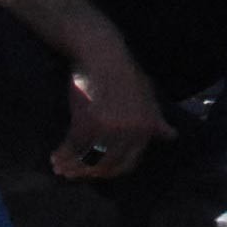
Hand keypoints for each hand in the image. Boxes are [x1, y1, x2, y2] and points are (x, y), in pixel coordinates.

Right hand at [49, 33, 172, 179]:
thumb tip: (171, 136)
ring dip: (72, 167)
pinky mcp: (86, 122)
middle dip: (89, 173)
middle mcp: (129, 132)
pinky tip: (55, 156)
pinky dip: (62, 154)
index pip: (129, 162)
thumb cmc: (126, 72)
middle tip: (76, 174)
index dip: (111, 171)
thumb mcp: (148, 95)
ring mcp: (108, 128)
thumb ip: (156, 120)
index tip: (98, 172)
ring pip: (88, 158)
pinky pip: (73, 146)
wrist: (103, 53)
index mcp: (145, 128)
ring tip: (60, 168)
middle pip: (107, 165)